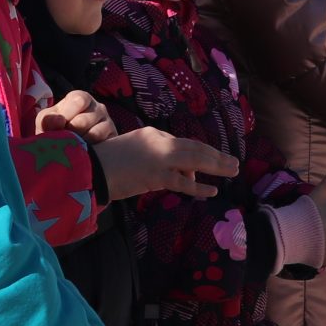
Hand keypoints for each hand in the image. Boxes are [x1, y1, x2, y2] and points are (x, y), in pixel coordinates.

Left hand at [37, 90, 116, 143]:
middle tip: (64, 138)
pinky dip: (90, 149)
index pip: (79, 100)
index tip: (59, 126)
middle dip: (70, 132)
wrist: (68, 149)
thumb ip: (47, 119)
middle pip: (84, 120)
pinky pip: (102, 145)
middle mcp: (98, 107)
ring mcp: (108, 122)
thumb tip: (59, 122)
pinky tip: (83, 151)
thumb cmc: (56, 129)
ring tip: (72, 146)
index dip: (67, 114)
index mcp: (81, 98)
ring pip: (94, 134)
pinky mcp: (113, 139)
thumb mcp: (46, 121)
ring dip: (79, 142)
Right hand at [96, 125, 240, 200]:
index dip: (202, 152)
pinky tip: (212, 190)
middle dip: (217, 156)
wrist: (91, 168)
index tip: (214, 160)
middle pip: (195, 148)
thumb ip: (156, 158)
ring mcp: (159, 158)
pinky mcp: (156, 176)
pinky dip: (199, 186)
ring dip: (217, 166)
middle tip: (234, 162)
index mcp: (154, 134)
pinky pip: (183, 182)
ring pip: (195, 160)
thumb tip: (179, 174)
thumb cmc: (108, 162)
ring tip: (232, 170)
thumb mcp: (134, 152)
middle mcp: (160, 142)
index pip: (184, 143)